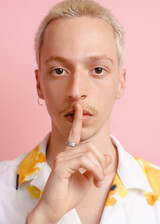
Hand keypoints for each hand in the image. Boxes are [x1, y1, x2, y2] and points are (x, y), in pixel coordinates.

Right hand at [27, 103, 111, 222]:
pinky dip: (95, 170)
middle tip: (101, 177)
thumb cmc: (69, 194)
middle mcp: (64, 153)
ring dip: (99, 168)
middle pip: (90, 145)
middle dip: (101, 161)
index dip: (77, 120)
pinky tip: (95, 180)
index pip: (74, 134)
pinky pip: (84, 161)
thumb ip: (97, 167)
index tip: (79, 107)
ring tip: (98, 181)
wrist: (54, 210)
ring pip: (89, 153)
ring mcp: (62, 158)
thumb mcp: (88, 179)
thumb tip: (107, 157)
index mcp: (69, 155)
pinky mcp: (61, 165)